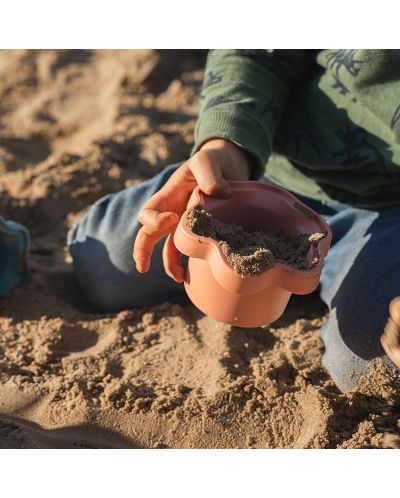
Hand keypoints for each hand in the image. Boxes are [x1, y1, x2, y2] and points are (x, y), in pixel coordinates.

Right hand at [133, 139, 251, 281]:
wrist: (226, 168)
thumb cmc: (212, 162)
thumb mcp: (207, 161)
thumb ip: (209, 173)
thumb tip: (220, 193)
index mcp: (168, 196)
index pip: (149, 212)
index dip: (155, 220)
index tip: (173, 219)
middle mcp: (170, 213)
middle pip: (148, 234)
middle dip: (143, 250)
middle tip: (142, 267)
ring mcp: (183, 225)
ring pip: (168, 248)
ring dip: (169, 264)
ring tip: (178, 277)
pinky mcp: (197, 233)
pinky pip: (186, 251)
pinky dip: (185, 264)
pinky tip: (190, 277)